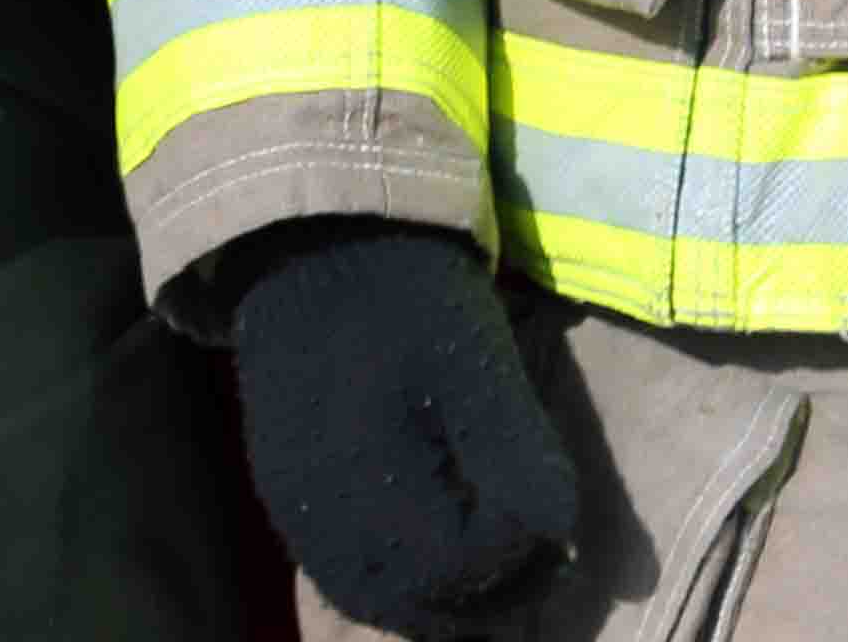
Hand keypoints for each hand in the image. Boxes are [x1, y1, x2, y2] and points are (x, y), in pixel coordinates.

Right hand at [223, 219, 578, 640]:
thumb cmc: (406, 298)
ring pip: (385, 602)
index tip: (554, 505)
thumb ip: (523, 461)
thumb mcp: (481, 367)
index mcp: (369, 492)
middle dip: (494, 585)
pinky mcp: (286, 495)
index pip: (469, 570)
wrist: (311, 242)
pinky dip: (401, 575)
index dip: (526, 549)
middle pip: (425, 607)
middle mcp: (320, 524)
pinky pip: (349, 573)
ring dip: (447, 592)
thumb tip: (561, 537)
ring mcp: (296, 514)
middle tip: (542, 544)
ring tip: (493, 546)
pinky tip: (433, 535)